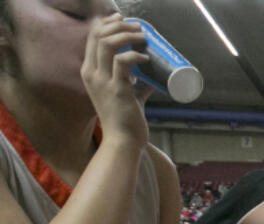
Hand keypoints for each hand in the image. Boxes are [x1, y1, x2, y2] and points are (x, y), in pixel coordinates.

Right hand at [81, 15, 150, 147]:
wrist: (123, 142)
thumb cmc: (126, 122)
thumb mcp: (129, 98)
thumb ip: (138, 88)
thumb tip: (154, 80)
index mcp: (90, 72)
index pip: (92, 38)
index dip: (107, 24)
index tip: (123, 21)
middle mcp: (91, 73)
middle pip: (98, 35)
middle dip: (119, 26)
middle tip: (138, 28)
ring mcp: (102, 81)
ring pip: (107, 44)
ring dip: (127, 36)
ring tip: (143, 37)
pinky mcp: (116, 89)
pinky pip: (122, 62)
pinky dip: (135, 56)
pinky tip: (146, 58)